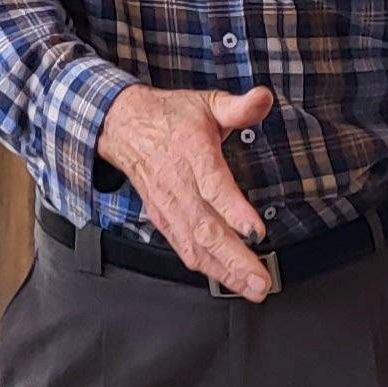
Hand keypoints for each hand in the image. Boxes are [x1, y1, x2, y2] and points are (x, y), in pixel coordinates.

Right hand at [95, 84, 278, 301]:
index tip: (255, 230)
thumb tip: (264, 99)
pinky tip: (227, 280)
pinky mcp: (163, 218)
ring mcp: (169, 205)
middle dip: (235, 258)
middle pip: (206, 227)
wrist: (123, 127)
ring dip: (224, 270)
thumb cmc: (171, 117)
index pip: (213, 185)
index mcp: (192, 152)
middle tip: (262, 279)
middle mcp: (179, 184)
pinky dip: (206, 268)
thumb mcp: (206, 102)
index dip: (233, 210)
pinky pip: (184, 248)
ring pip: (195, 245)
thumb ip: (238, 107)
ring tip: (252, 288)